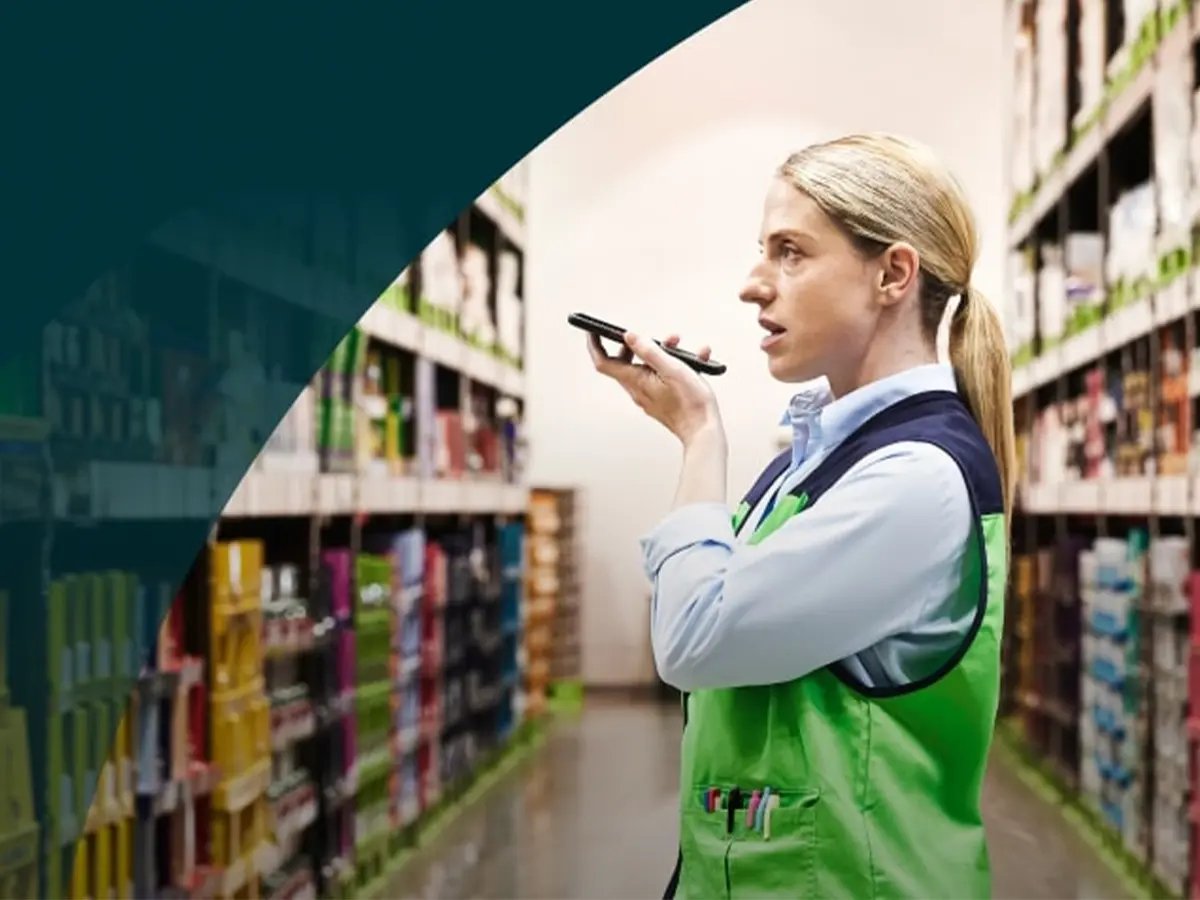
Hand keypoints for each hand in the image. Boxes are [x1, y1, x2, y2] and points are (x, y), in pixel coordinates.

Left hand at [589, 331, 723, 445]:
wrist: (703, 431)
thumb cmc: (690, 403)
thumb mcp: (671, 368)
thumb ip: (649, 351)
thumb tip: (630, 337)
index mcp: (636, 381)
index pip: (604, 362)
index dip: (595, 344)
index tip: (593, 330)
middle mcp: (638, 390)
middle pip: (624, 362)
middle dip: (635, 344)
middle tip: (647, 336)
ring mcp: (649, 395)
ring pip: (646, 368)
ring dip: (659, 352)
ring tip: (678, 345)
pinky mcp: (661, 399)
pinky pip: (661, 377)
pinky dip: (673, 365)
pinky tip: (694, 360)